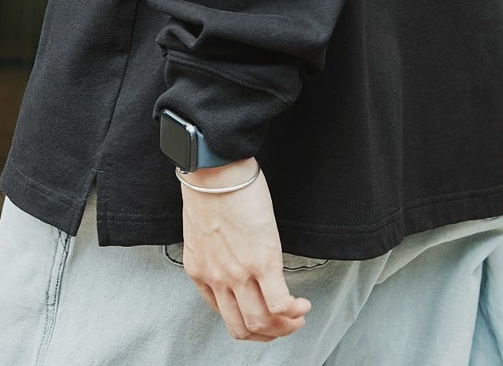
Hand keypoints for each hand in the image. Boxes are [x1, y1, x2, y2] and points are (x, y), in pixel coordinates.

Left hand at [178, 159, 311, 341]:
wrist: (213, 169)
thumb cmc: (210, 186)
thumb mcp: (202, 229)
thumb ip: (215, 250)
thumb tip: (234, 254)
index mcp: (199, 270)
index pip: (222, 313)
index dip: (246, 319)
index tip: (261, 310)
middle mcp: (217, 279)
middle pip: (243, 329)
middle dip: (267, 333)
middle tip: (283, 323)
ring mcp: (239, 274)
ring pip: (262, 324)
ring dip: (284, 327)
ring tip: (297, 315)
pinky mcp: (262, 262)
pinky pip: (280, 305)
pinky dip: (294, 312)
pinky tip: (302, 304)